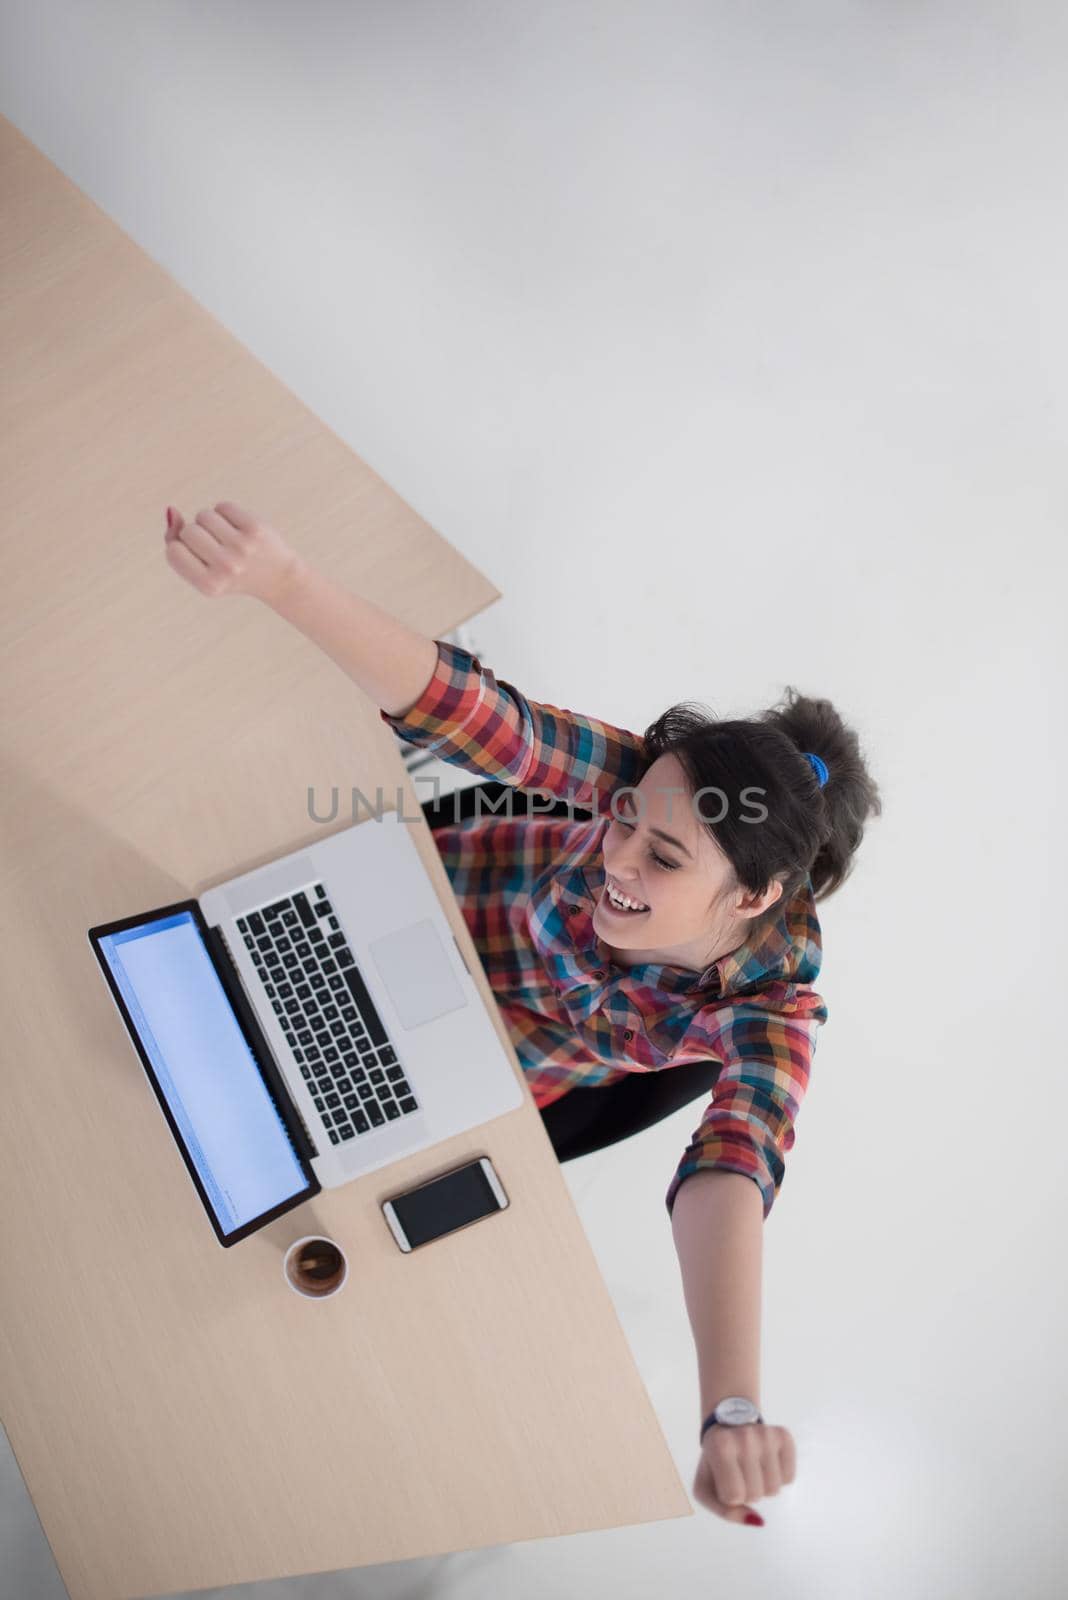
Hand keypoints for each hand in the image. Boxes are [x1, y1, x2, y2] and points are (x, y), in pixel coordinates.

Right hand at [163, 500, 302, 606]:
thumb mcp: (201, 570)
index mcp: (209, 585)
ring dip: (210, 522)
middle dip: (196, 534)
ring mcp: (242, 547)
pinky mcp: (256, 529)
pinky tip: (237, 528)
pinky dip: (226, 513)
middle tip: (215, 548)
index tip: (197, 556)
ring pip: (204, 515)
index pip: (173, 551)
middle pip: (188, 531)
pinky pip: (223, 506)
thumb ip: (176, 543)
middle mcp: (227, 568)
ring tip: (225, 537)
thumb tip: (172, 510)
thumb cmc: (231, 573)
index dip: (180, 548)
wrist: (277, 577)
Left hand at [691, 1421, 794, 1524]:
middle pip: (756, 1495)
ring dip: (763, 1486)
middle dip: (747, 1492)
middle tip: (738, 1471)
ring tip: (752, 1466)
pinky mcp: (784, 1436)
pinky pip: (789, 1478)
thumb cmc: (716, 1462)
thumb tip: (759, 1521)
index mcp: (719, 1446)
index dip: (730, 1496)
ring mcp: (766, 1434)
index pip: (734, 1496)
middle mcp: (744, 1437)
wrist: (728, 1424)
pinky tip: (766, 1461)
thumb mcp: (706, 1488)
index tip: (724, 1478)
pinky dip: (779, 1477)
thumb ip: (726, 1512)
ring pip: (774, 1489)